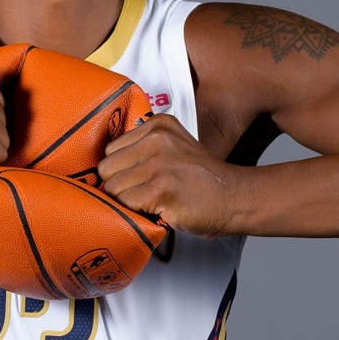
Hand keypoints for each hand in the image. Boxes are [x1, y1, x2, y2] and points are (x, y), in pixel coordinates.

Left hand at [98, 115, 241, 237]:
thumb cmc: (202, 181)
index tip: (134, 179)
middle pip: (106, 169)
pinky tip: (156, 210)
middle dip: (119, 186)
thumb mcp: (173, 148)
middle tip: (142, 194)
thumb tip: (104, 169)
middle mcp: (156, 140)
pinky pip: (125, 204)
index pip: (110, 150)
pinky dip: (135, 213)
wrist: (233, 198)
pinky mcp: (160, 189)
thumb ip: (142, 149)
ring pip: (113, 189)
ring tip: (151, 202)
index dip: (119, 170)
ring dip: (128, 202)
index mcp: (158, 126)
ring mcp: (159, 164)